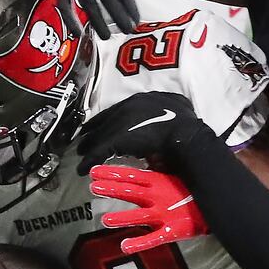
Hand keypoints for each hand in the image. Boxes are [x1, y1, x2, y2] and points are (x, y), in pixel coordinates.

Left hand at [77, 92, 206, 174]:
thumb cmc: (186, 125)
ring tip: (81, 154)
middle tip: (84, 139)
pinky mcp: (117, 139)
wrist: (185, 134)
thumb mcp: (178, 108)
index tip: (99, 125)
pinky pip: (98, 151)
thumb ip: (171, 109)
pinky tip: (83, 169)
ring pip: (100, 135)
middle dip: (94, 130)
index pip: (118, 109)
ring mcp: (121, 122)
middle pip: (105, 120)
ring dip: (89, 145)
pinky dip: (89, 161)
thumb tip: (176, 112)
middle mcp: (128, 106)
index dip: (107, 119)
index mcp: (141, 99)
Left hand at [90, 165, 208, 253]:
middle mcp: (158, 196)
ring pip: (139, 216)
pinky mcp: (171, 231)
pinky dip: (139, 243)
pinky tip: (125, 246)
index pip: (131, 174)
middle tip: (93, 187)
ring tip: (105, 220)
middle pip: (131, 192)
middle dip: (111, 190)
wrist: (218, 205)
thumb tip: (142, 159)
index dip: (112, 173)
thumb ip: (156, 171)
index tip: (94, 171)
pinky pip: (153, 238)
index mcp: (159, 180)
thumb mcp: (174, 175)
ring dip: (122, 218)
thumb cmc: (193, 191)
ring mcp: (164, 214)